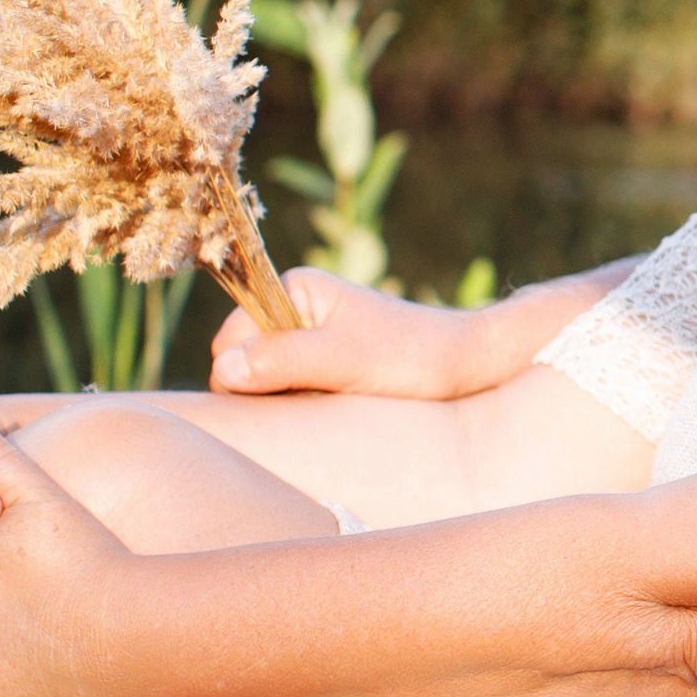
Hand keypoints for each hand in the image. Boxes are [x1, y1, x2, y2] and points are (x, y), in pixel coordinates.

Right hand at [210, 258, 638, 398]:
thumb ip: (285, 361)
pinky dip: (304, 406)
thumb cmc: (415, 355)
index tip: (293, 393)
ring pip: (263, 385)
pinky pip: (289, 392)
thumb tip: (226, 370)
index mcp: (294, 289)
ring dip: (288, 402)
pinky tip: (337, 408)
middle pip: (241, 366)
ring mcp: (309, 336)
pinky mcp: (324, 362)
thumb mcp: (348, 360)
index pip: (229, 345)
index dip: (245, 380)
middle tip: (319, 400)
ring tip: (333, 401)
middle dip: (266, 393)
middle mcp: (295, 308)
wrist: (470, 363)